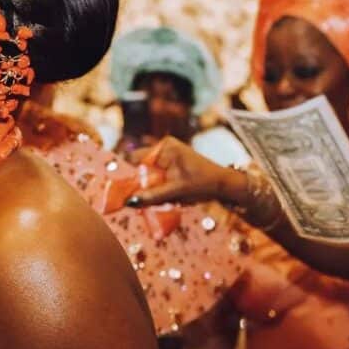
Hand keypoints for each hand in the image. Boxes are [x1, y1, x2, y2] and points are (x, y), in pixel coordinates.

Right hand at [126, 137, 241, 208]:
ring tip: (153, 198)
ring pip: (149, 172)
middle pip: (141, 166)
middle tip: (137, 199)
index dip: (129, 174)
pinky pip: (157, 174)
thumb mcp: (176, 190)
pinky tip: (161, 195)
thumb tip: (129, 201)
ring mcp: (168, 155)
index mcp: (164, 147)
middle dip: (140, 182)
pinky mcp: (172, 163)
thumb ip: (153, 195)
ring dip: (149, 186)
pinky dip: (157, 185)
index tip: (124, 190)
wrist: (224, 184)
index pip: (135, 158)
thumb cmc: (203, 183)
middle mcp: (164, 147)